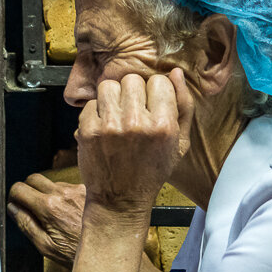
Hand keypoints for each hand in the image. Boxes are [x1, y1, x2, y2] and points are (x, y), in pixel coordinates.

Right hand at [8, 175, 85, 265]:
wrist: (109, 250)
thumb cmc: (78, 253)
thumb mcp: (45, 246)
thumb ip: (25, 224)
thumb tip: (13, 209)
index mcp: (49, 207)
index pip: (19, 188)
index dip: (14, 197)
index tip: (16, 204)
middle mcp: (63, 193)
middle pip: (33, 178)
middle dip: (28, 190)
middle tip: (31, 207)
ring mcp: (77, 189)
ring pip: (52, 183)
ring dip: (48, 194)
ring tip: (57, 215)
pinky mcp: (88, 190)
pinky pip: (69, 187)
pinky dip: (65, 196)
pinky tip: (71, 212)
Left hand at [76, 72, 191, 217]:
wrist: (120, 199)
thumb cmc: (153, 170)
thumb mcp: (179, 143)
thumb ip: (183, 106)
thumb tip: (176, 72)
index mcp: (163, 125)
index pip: (159, 81)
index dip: (156, 92)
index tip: (152, 108)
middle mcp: (136, 123)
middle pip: (133, 79)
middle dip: (133, 93)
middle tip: (134, 113)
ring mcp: (109, 126)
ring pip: (109, 85)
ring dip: (113, 98)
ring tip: (118, 117)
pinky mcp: (88, 130)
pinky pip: (91, 103)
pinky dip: (96, 112)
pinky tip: (104, 129)